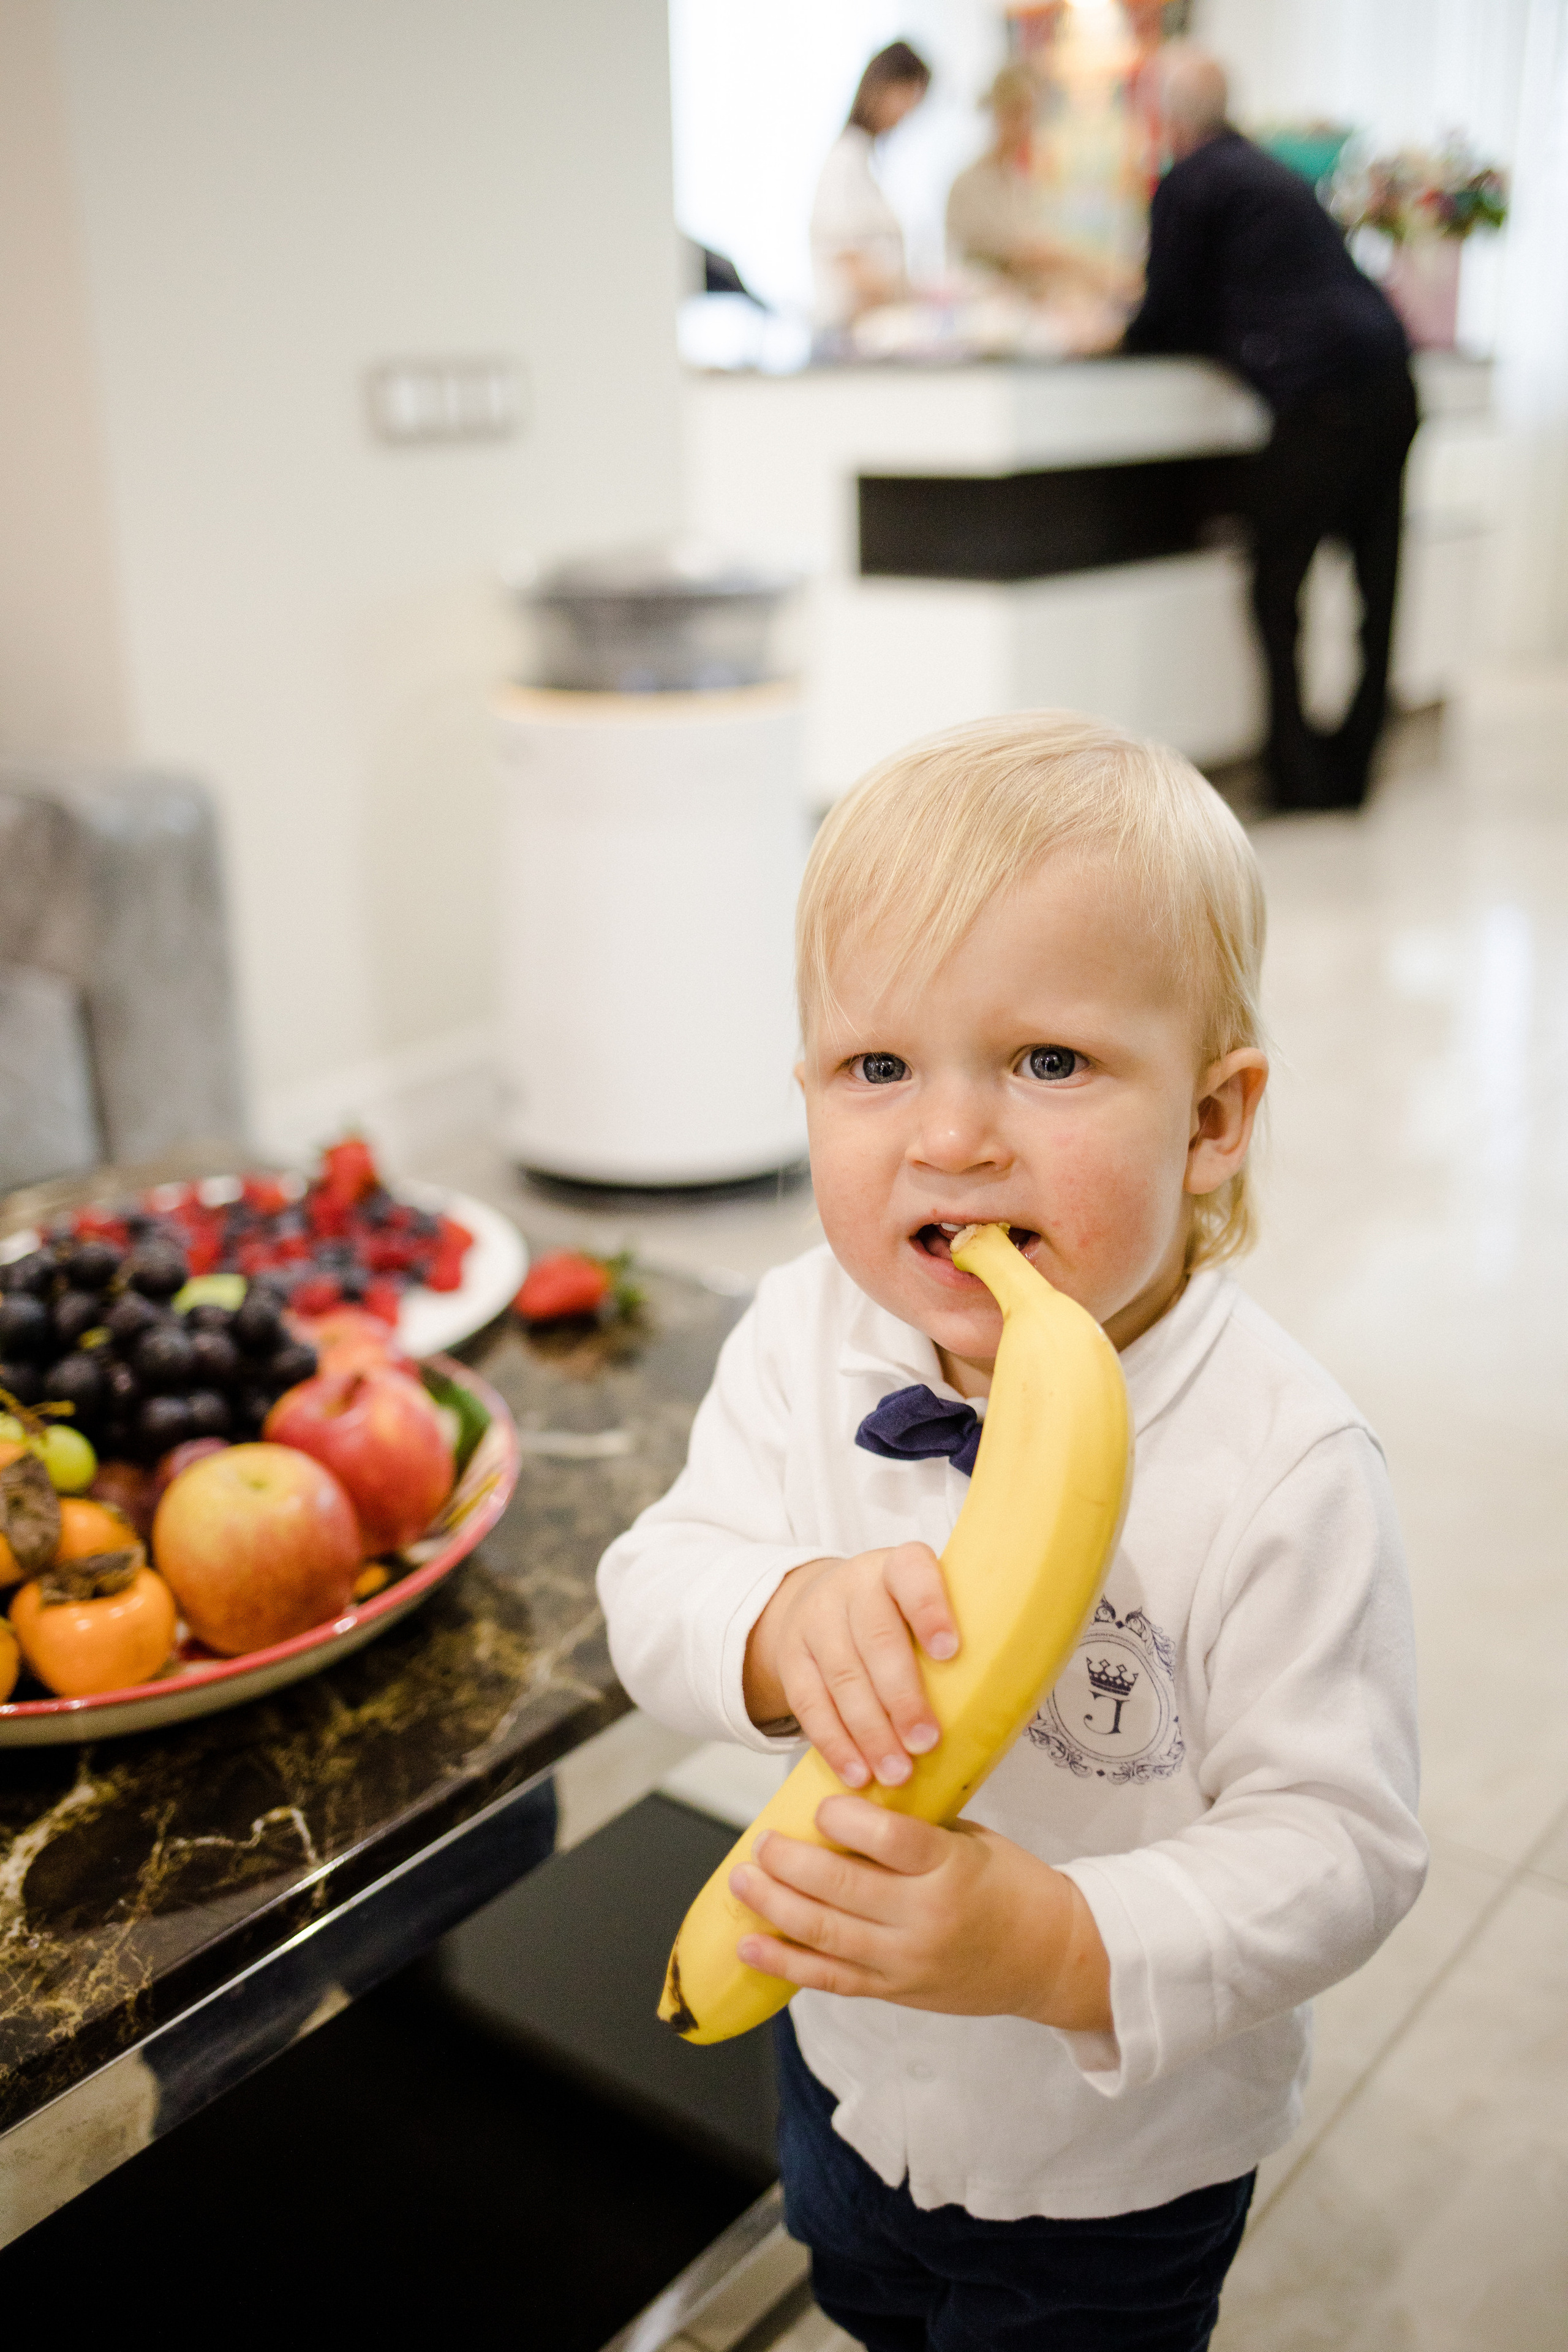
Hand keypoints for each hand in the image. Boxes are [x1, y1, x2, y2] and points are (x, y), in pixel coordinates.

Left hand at [729, 1795, 1111, 2032]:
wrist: (1050, 1957)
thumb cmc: (1012, 1887)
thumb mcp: (972, 1842)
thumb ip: (915, 1828)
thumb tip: (849, 1800)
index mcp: (951, 1868)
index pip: (889, 1840)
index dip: (846, 1817)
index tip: (820, 1803)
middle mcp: (925, 1917)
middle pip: (842, 1887)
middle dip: (789, 1863)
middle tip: (761, 1842)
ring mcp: (907, 1960)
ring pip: (826, 1933)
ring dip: (775, 1906)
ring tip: (743, 1881)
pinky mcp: (896, 1991)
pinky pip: (831, 1979)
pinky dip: (786, 1962)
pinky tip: (753, 1944)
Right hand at [742, 1544, 957, 1789]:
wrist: (822, 1603)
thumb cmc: (898, 1616)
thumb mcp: (925, 1605)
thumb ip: (961, 1634)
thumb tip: (1008, 1697)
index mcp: (898, 1567)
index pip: (913, 1575)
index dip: (930, 1611)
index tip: (950, 1653)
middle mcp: (854, 1586)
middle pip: (876, 1639)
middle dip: (902, 1696)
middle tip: (926, 1742)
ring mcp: (817, 1620)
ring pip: (842, 1677)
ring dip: (870, 1731)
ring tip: (896, 1771)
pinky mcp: (792, 1658)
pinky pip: (809, 1703)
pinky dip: (835, 1743)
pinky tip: (857, 1772)